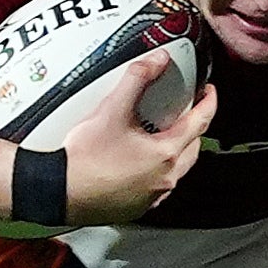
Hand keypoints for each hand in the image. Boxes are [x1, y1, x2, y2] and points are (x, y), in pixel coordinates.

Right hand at [55, 57, 216, 223]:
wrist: (59, 191)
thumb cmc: (85, 159)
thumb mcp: (113, 110)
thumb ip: (137, 78)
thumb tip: (158, 60)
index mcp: (166, 155)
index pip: (201, 123)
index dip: (208, 103)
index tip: (208, 92)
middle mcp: (164, 179)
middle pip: (193, 148)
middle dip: (193, 128)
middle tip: (186, 111)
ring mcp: (151, 196)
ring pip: (176, 170)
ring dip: (176, 151)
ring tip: (162, 135)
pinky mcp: (136, 207)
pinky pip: (157, 186)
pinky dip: (157, 171)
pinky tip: (140, 163)